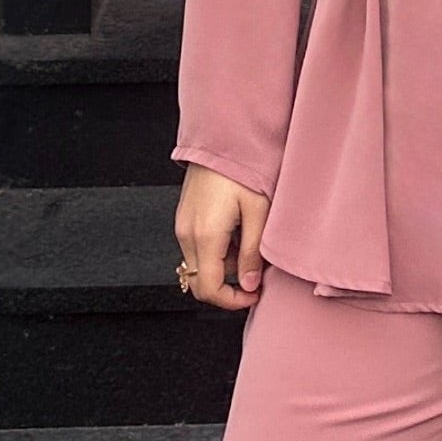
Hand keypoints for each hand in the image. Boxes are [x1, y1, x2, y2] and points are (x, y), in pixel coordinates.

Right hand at [175, 167, 270, 310]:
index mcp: (205, 236)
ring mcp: (182, 226)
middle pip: (199, 283)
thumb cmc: (242, 169)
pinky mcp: (185, 218)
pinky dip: (218, 251)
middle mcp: (187, 234)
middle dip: (227, 288)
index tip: (254, 295)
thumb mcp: (258, 213)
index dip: (232, 301)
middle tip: (254, 277)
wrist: (221, 139)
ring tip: (250, 244)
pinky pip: (198, 248)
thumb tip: (249, 284)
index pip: (209, 289)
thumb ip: (252, 253)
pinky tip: (237, 232)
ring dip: (225, 266)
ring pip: (200, 266)